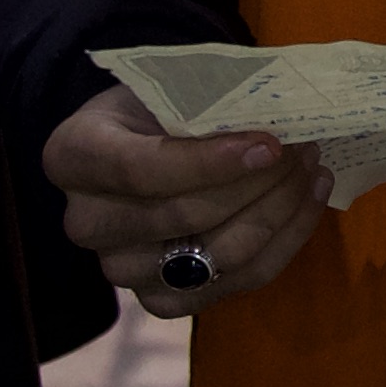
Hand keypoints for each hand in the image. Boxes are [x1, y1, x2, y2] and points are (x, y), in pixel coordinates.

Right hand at [41, 89, 323, 308]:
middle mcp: (86, 222)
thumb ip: (209, 98)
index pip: (142, 170)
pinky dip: (285, 242)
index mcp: (73, 156)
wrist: (143, 145)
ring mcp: (122, 269)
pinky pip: (238, 282)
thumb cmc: (157, 106)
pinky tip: (308, 201)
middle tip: (304, 146)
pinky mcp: (163, 301)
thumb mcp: (169, 85)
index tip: (270, 144)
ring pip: (218, 255)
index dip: (211, 162)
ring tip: (312, 169)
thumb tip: (283, 108)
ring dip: (279, 211)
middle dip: (259, 182)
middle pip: (184, 216)